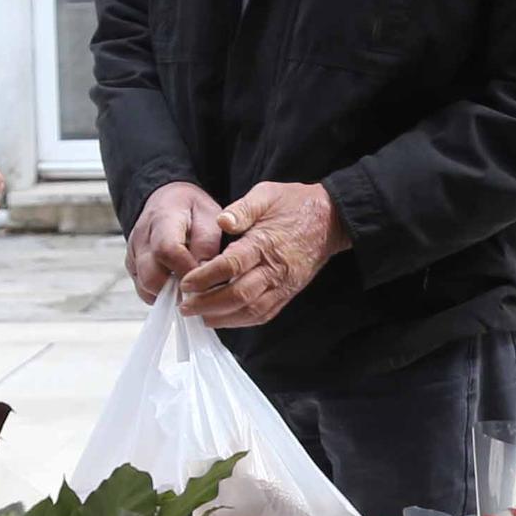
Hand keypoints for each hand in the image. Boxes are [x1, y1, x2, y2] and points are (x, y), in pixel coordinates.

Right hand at [128, 179, 227, 296]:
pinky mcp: (132, 267)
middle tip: (198, 292)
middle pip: (151, 275)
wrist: (170, 202)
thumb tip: (205, 280)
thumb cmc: (194, 211)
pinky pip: (143, 290)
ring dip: (169, 295)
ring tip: (189, 288)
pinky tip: (177, 287)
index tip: (205, 281)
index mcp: (162, 219)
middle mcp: (141, 237)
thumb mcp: (209, 219)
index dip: (186, 270)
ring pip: (145, 287)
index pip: (166, 250)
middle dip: (177, 290)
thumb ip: (207, 247)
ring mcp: (133, 254)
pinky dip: (161, 295)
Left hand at [181, 179, 345, 328]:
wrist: (330, 219)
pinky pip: (265, 313)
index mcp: (265, 243)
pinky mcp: (288, 292)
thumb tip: (222, 221)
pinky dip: (242, 321)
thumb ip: (243, 208)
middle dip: (208, 304)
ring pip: (251, 310)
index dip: (205, 277)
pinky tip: (224, 319)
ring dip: (223, 318)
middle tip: (186, 306)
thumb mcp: (267, 194)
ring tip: (200, 317)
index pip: (231, 266)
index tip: (186, 283)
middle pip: (238, 295)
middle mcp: (275, 269)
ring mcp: (283, 284)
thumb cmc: (294, 204)